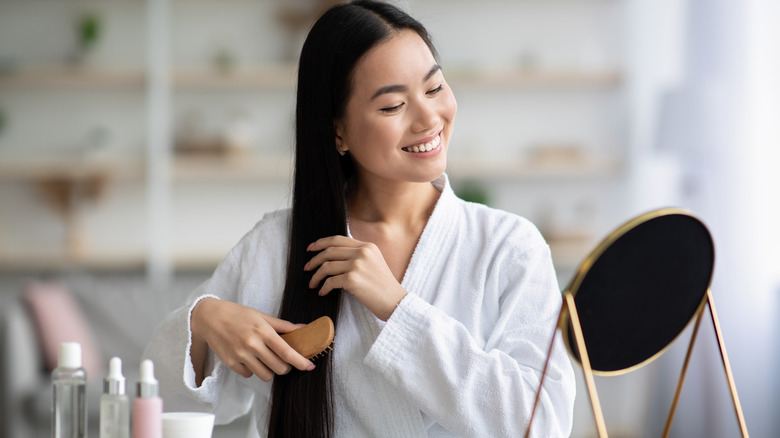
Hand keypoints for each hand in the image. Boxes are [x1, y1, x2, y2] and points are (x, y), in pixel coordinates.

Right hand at [190, 298, 313, 382]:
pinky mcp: (230, 363)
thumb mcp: (262, 317)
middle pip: (279, 368)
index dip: (301, 362)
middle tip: (283, 360)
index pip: (287, 352)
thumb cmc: (239, 315)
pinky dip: (253, 370)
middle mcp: (252, 344)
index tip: (310, 366)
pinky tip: (250, 359)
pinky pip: (249, 375)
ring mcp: (240, 355)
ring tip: (266, 360)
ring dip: (270, 370)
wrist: (210, 317)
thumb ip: (284, 326)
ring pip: (265, 375)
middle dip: (286, 367)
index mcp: (263, 331)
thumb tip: (305, 328)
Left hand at [304, 235, 406, 320]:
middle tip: (307, 268)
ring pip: (326, 266)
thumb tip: (332, 257)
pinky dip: (323, 288)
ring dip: (316, 276)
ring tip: (312, 284)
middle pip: (329, 251)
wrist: (395, 302)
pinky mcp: (353, 279)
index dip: (321, 243)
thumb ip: (358, 256)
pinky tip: (322, 292)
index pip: (338, 239)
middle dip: (314, 260)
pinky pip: (330, 282)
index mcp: (367, 246)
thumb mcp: (374, 263)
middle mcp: (362, 252)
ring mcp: (357, 265)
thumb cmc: (383, 287)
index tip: (311, 249)